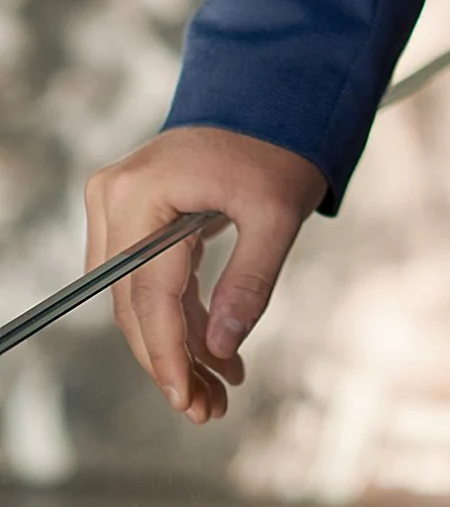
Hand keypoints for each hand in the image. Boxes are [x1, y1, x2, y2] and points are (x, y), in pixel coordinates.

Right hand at [84, 125, 326, 421]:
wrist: (270, 97)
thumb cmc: (277, 146)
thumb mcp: (277, 213)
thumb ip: (250, 280)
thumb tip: (220, 348)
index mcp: (143, 193)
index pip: (147, 293)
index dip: (167, 355)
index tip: (189, 402)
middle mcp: (115, 198)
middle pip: (133, 304)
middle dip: (172, 361)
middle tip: (210, 409)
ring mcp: (117, 205)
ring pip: (137, 300)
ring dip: (174, 347)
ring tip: (217, 392)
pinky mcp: (131, 215)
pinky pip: (147, 280)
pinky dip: (178, 317)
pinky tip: (213, 354)